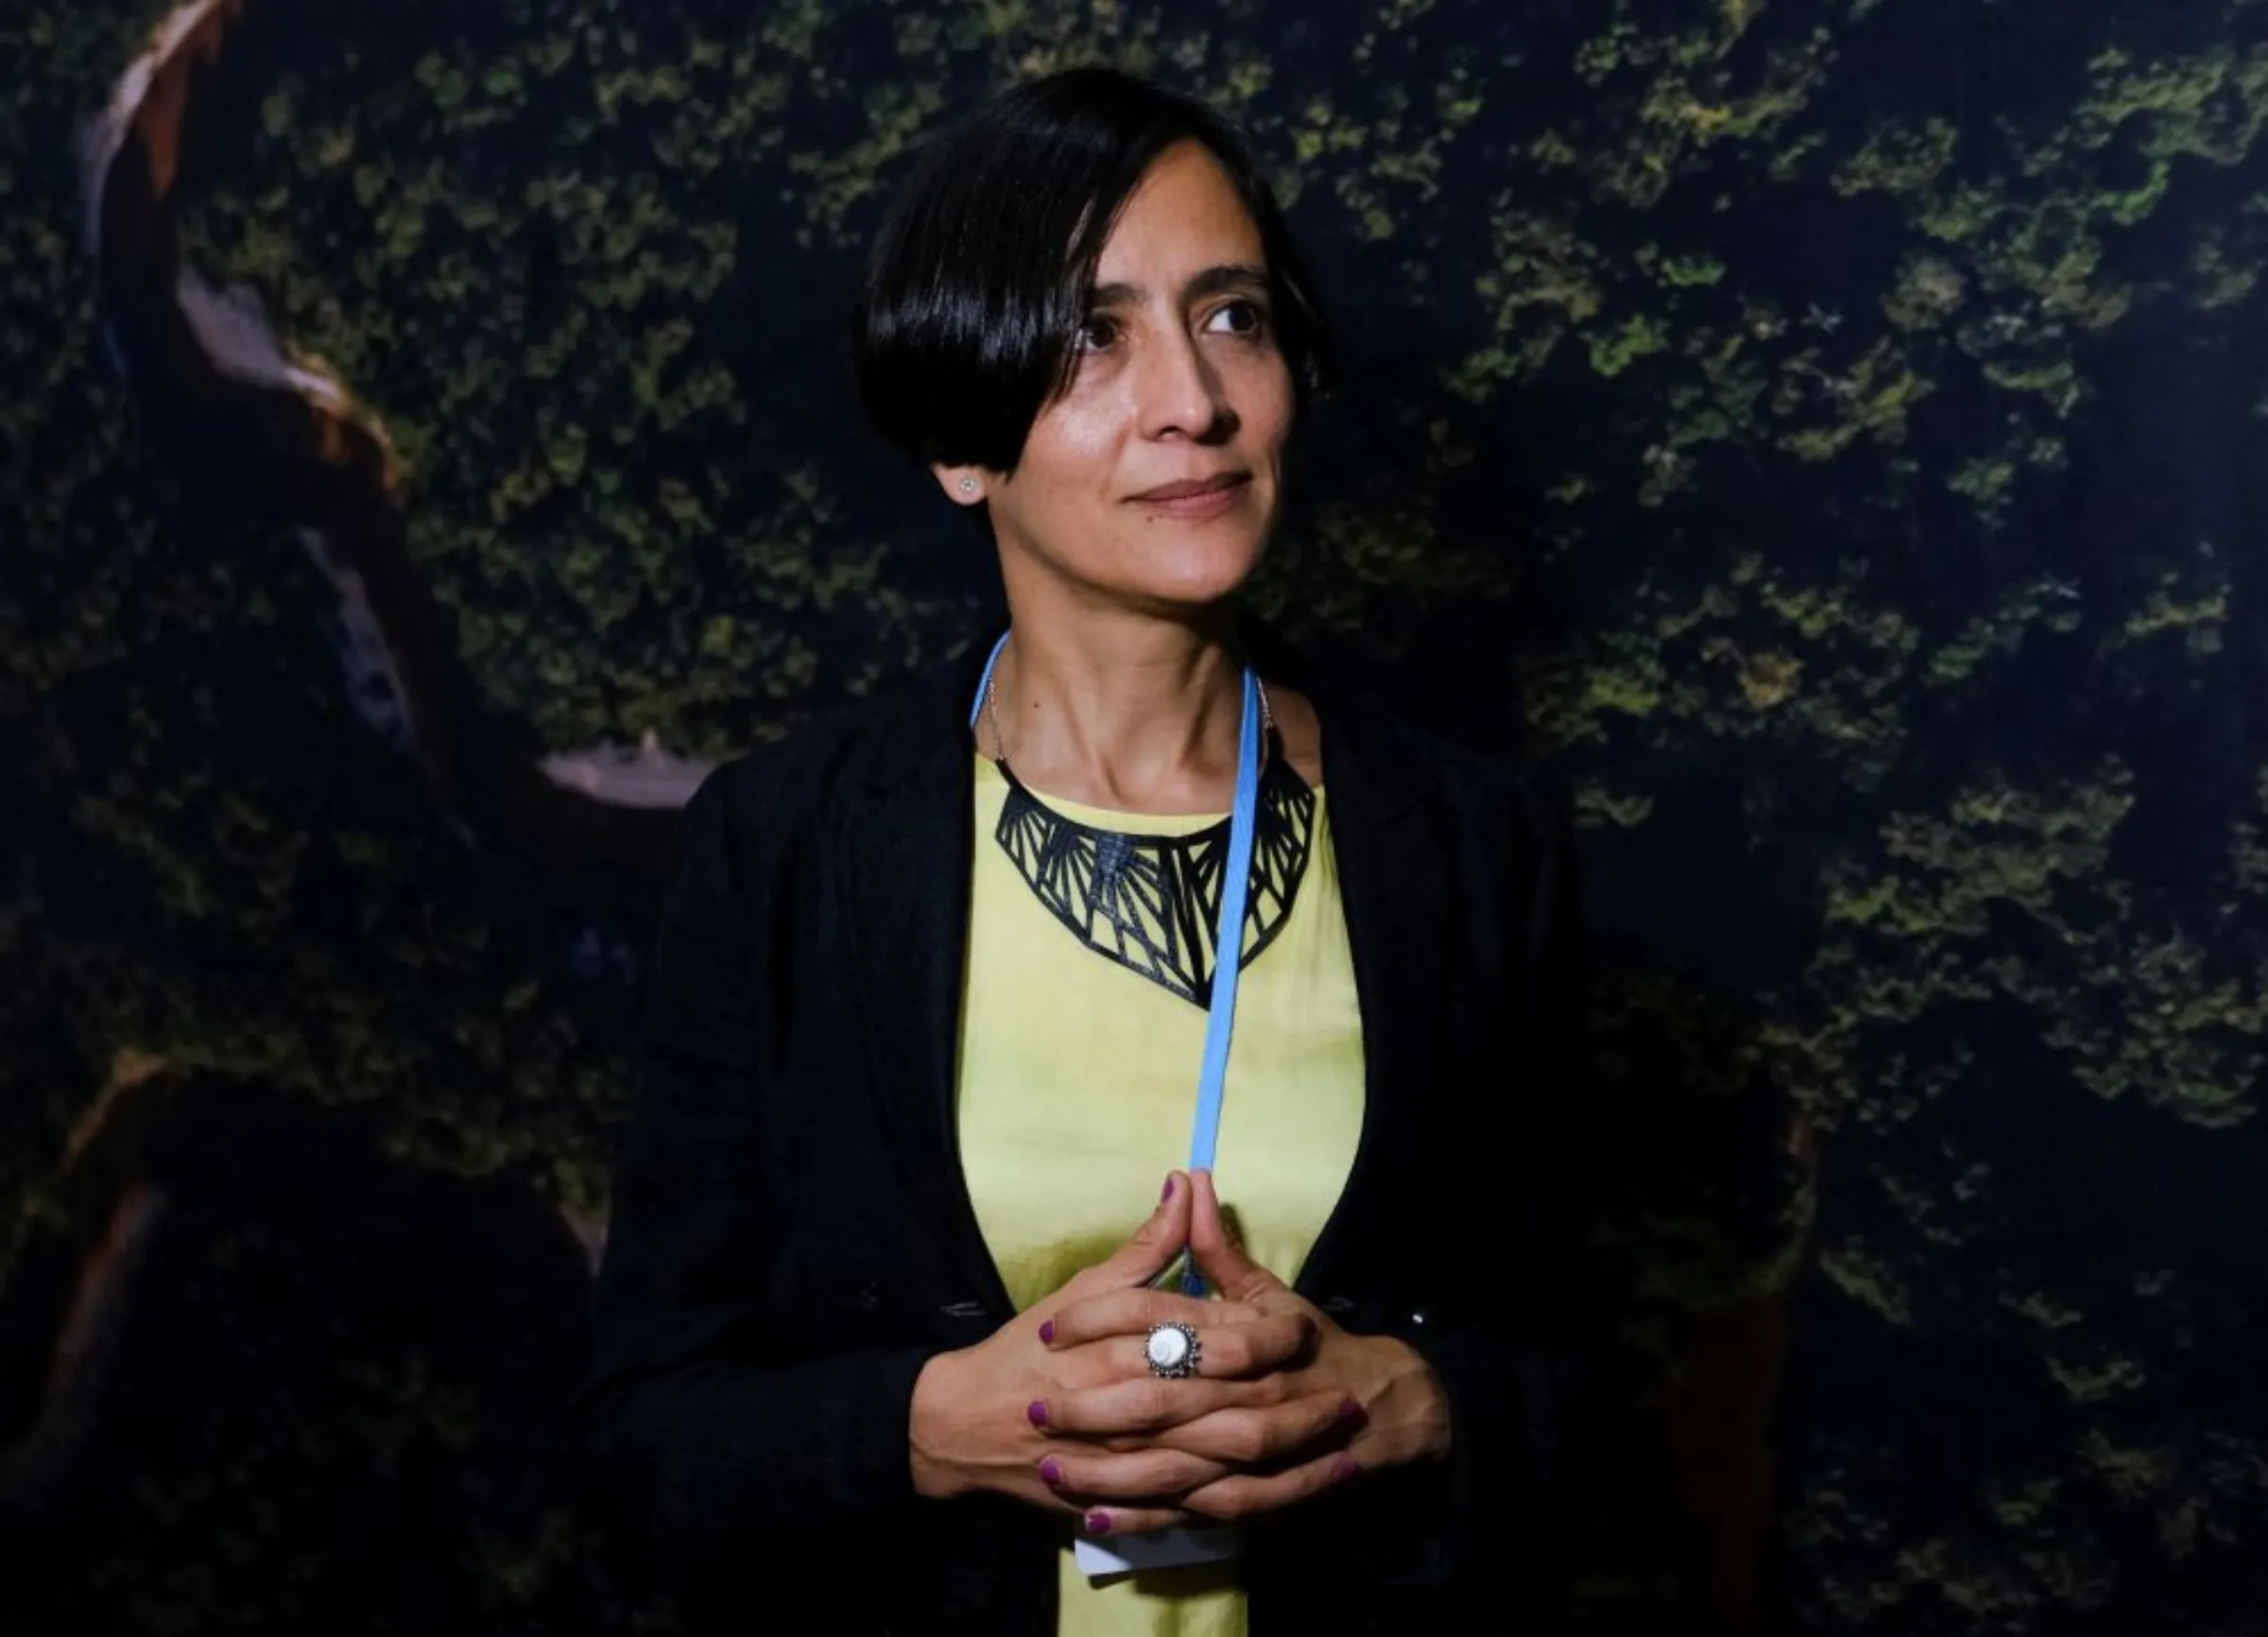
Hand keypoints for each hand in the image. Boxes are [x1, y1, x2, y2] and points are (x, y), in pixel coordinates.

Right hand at [908, 1172, 1328, 1534]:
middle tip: (1344, 1399)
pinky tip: (1283, 1501)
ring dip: (1278, 1462)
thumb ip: (1146, 1244)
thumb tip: (1187, 1183)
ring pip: (1217, 1464)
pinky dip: (1236, 1508)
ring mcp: (1127, 1458)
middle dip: (1290, 1405)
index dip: (1267, 1334)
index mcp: (1124, 1343)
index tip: (1308, 1328)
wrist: (966, 1423)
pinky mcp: (1123, 1498)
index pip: (1211, 1336)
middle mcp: (1131, 1401)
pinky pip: (1189, 1510)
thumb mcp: (1086, 1289)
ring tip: (1334, 1453)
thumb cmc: (1030, 1348)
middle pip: (1226, 1405)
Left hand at [1051, 1170, 1452, 1522]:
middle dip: (1091, 1407)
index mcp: (1240, 1332)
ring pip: (1169, 1463)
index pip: (1160, 1317)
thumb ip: (1216, 1246)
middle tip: (1034, 1410)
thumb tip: (1187, 1179)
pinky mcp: (1244, 1497)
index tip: (1048, 1331)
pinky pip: (1187, 1512)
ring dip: (1106, 1469)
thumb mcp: (1265, 1293)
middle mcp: (1242, 1390)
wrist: (1376, 1410)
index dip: (1099, 1322)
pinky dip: (1141, 1517)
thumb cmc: (1310, 1345)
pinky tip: (1091, 1517)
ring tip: (1049, 1467)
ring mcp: (1243, 1451)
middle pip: (1158, 1396)